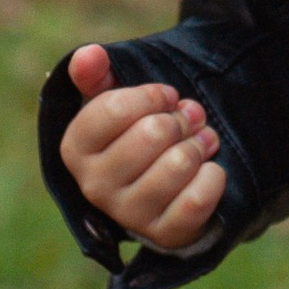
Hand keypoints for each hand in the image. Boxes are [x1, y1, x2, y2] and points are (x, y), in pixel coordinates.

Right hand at [59, 44, 226, 251]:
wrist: (159, 190)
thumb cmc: (134, 135)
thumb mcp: (112, 101)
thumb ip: (95, 75)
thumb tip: (90, 54)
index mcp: (76, 149)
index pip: (116, 108)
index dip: (152, 95)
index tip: (165, 97)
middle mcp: (94, 186)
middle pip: (154, 133)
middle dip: (180, 119)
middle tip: (186, 121)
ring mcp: (129, 215)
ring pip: (179, 163)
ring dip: (199, 145)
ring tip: (198, 142)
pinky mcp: (164, 234)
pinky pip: (198, 199)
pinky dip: (213, 177)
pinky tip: (208, 170)